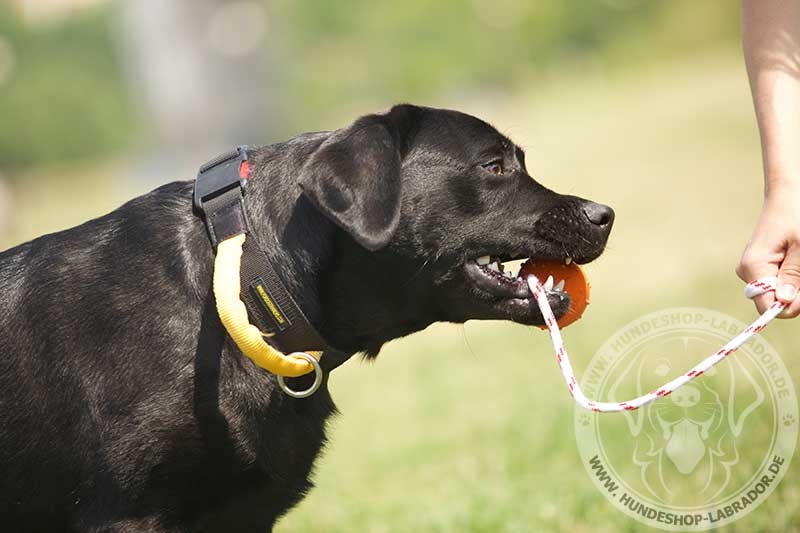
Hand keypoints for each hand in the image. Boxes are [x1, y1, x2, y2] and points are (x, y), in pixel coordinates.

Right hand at [736, 182, 799, 317]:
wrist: (788, 194)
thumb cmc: (797, 215)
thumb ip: (793, 275)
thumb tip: (784, 303)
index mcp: (753, 266)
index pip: (767, 305)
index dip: (790, 305)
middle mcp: (748, 271)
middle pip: (774, 299)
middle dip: (797, 291)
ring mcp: (753, 268)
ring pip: (779, 291)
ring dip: (797, 283)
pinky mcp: (761, 264)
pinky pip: (779, 280)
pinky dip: (794, 277)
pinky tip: (798, 260)